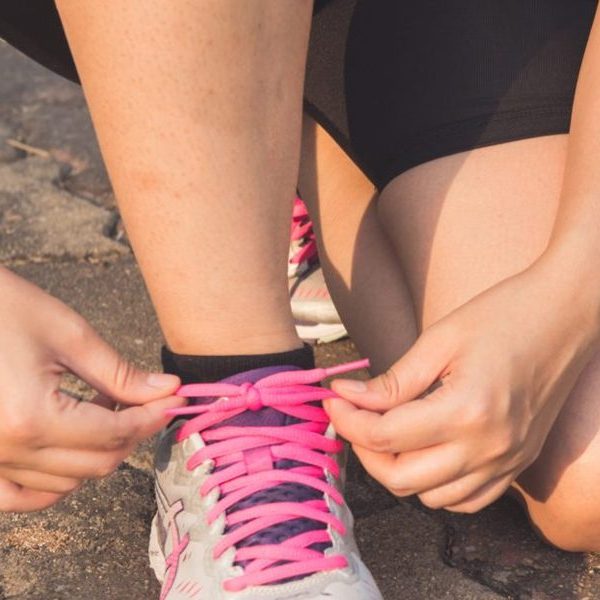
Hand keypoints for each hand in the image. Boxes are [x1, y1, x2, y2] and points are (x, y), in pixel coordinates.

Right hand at [0, 267, 183, 511]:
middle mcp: (5, 451)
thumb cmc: (0, 306)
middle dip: (132, 434)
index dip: (152, 417)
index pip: (114, 434)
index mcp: (31, 418)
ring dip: (98, 453)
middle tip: (149, 402)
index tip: (175, 400)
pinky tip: (68, 453)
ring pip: (65, 482)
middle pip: (95, 464)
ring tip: (106, 412)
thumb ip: (119, 373)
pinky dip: (52, 483)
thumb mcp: (67, 334)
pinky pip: (20, 496)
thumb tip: (166, 391)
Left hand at [326, 253, 599, 512]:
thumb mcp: (439, 340)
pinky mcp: (517, 464)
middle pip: (402, 479)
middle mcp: (489, 448)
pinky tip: (423, 451)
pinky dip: (434, 485)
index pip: (385, 435)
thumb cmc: (503, 315)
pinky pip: (465, 499)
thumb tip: (347, 395)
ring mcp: (507, 462)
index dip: (347, 419)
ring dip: (397, 469)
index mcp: (467, 411)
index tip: (331, 397)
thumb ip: (392, 380)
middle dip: (364, 450)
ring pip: (430, 497)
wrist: (565, 314)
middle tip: (352, 416)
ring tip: (385, 431)